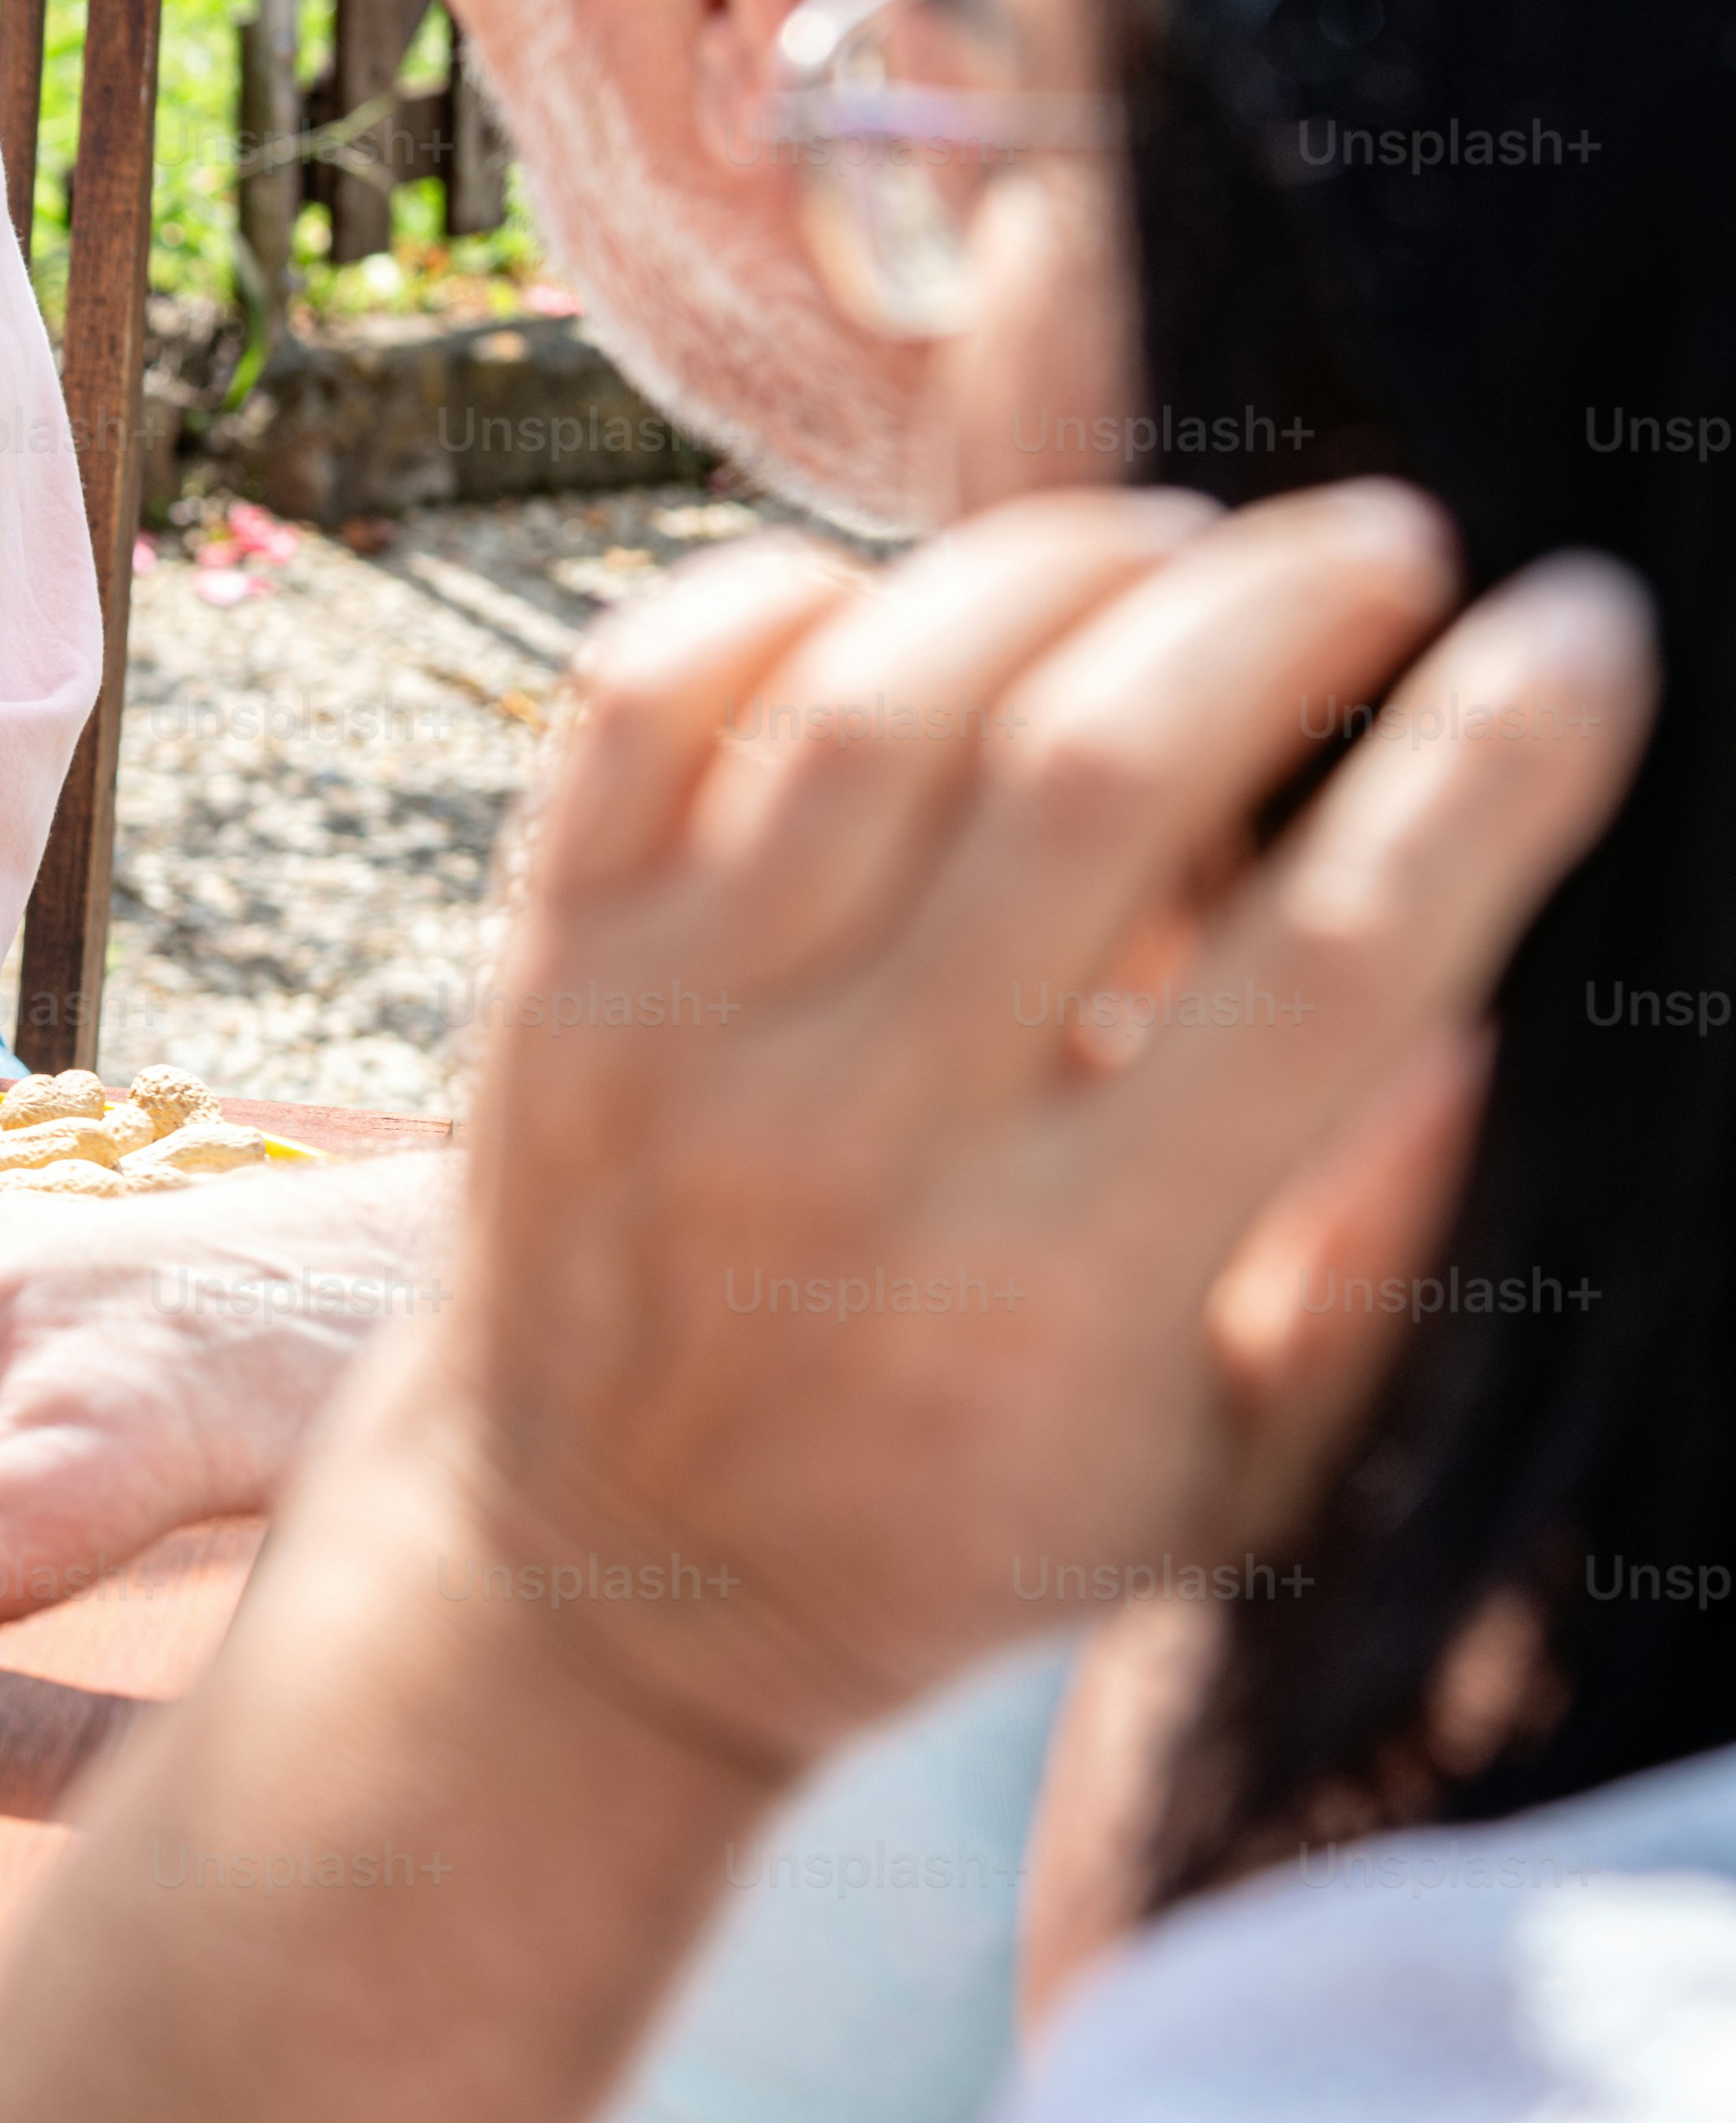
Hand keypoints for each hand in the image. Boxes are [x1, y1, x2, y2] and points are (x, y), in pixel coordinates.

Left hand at [422, 481, 1648, 1779]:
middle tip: (1388, 546)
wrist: (598, 1579)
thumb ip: (1373, 1258)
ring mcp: (673, 1036)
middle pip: (1099, 773)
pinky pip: (645, 694)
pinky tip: (912, 604)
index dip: (1488, 765)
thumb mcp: (1226, 1466)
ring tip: (1183, 543)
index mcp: (1067, 1283)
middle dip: (1284, 608)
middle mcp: (857, 1138)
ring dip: (1064, 566)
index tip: (1580, 634)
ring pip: (879, 697)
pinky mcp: (542, 965)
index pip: (1330, 964)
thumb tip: (1493, 1005)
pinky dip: (788, 594)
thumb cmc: (962, 1512)